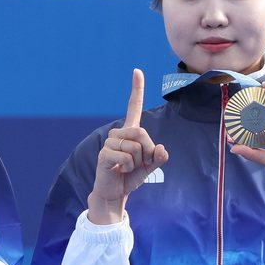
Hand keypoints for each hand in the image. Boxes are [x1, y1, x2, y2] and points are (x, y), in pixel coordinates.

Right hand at [88, 68, 167, 224]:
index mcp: (130, 132)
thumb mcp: (150, 167)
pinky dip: (129, 167)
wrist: (114, 193)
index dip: (136, 90)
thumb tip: (160, 148)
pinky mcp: (104, 154)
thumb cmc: (130, 177)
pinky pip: (126, 157)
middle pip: (140, 132)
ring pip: (134, 146)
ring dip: (137, 161)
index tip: (137, 71)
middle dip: (147, 151)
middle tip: (140, 163)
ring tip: (127, 168)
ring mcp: (109, 143)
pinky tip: (120, 170)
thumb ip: (159, 158)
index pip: (133, 107)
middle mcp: (118, 134)